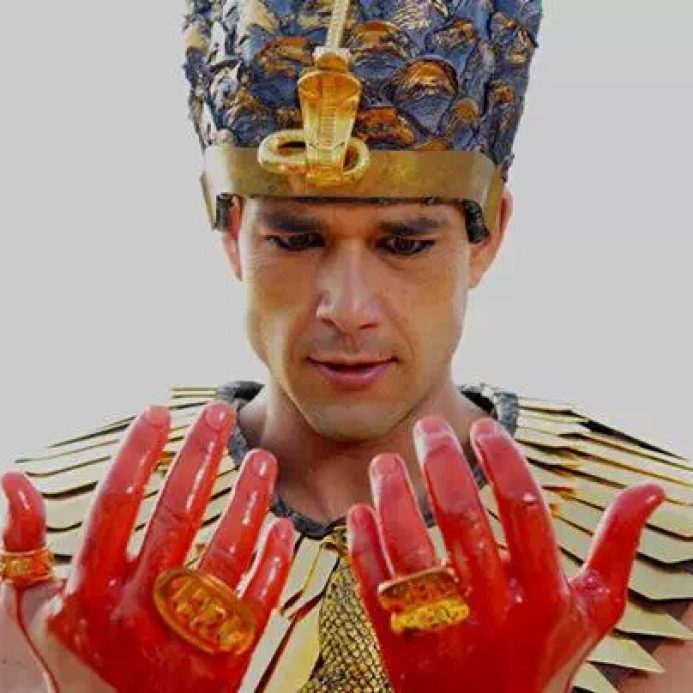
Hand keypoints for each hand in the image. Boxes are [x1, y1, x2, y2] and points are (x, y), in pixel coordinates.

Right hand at [1, 402, 293, 691]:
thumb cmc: (80, 666)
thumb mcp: (39, 613)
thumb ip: (24, 550)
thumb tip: (12, 480)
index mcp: (90, 591)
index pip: (116, 503)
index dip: (138, 451)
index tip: (160, 411)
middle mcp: (137, 609)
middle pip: (175, 515)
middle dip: (200, 456)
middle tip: (221, 412)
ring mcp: (183, 634)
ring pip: (225, 552)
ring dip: (248, 500)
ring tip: (265, 458)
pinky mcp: (224, 658)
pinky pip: (255, 601)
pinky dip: (272, 562)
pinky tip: (283, 525)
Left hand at [347, 416, 663, 692]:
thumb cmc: (544, 655)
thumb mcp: (592, 609)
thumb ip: (617, 547)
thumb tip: (650, 489)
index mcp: (545, 597)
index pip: (524, 507)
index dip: (501, 456)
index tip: (481, 426)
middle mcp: (495, 615)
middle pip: (462, 519)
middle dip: (440, 460)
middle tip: (428, 425)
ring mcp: (446, 635)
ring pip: (409, 549)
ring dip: (391, 496)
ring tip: (384, 461)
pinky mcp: (401, 650)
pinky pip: (374, 586)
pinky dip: (362, 544)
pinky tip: (359, 511)